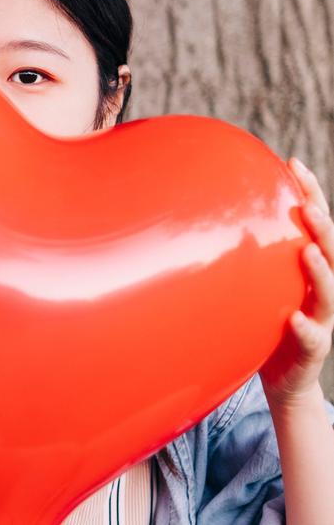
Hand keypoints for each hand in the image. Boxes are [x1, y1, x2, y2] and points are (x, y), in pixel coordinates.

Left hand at [259, 157, 333, 406]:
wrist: (284, 380)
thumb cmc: (270, 323)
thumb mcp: (264, 284)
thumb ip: (256, 254)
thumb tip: (221, 214)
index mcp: (310, 269)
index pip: (316, 225)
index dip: (310, 192)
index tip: (293, 162)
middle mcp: (321, 290)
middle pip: (329, 251)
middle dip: (321, 226)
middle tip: (307, 205)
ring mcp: (321, 320)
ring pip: (328, 292)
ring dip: (320, 270)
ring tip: (306, 249)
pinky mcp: (312, 351)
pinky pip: (311, 338)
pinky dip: (305, 327)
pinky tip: (295, 318)